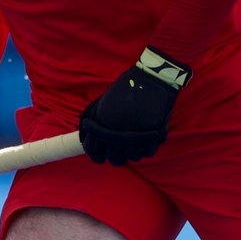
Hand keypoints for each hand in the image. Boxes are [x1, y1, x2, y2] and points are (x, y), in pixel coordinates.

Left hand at [77, 47, 189, 165]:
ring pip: (133, 157)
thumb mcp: (103, 104)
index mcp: (102, 126)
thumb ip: (95, 121)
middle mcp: (116, 134)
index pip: (94, 151)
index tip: (101, 158)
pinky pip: (148, 153)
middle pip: (115, 158)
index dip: (97, 157)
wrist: (148, 81)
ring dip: (134, 153)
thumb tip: (88, 139)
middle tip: (121, 154)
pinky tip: (146, 143)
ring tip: (136, 145)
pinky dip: (148, 149)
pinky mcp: (152, 136)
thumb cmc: (124, 91)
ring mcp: (134, 136)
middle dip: (117, 158)